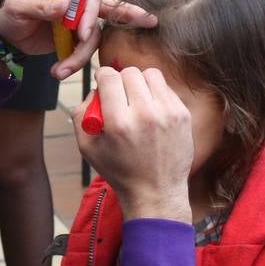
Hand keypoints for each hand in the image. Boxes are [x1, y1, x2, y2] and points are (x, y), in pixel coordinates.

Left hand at [0, 0, 157, 79]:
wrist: (7, 35)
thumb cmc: (10, 12)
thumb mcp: (19, 6)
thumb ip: (42, 5)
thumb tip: (66, 4)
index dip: (90, 12)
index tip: (82, 33)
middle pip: (98, 14)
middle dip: (89, 38)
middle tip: (74, 57)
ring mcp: (78, 18)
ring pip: (93, 36)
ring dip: (79, 57)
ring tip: (60, 71)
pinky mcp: (76, 36)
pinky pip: (84, 49)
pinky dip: (75, 62)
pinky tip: (60, 70)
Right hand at [74, 66, 192, 222]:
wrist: (156, 192)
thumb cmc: (119, 171)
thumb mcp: (87, 148)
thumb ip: (81, 114)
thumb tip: (95, 90)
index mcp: (119, 123)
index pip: (109, 77)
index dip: (102, 76)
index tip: (102, 82)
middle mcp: (145, 115)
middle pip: (129, 73)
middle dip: (120, 79)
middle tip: (119, 94)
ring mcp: (167, 113)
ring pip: (151, 74)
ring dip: (140, 82)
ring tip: (136, 98)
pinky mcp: (183, 115)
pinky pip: (166, 88)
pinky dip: (156, 94)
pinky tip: (151, 109)